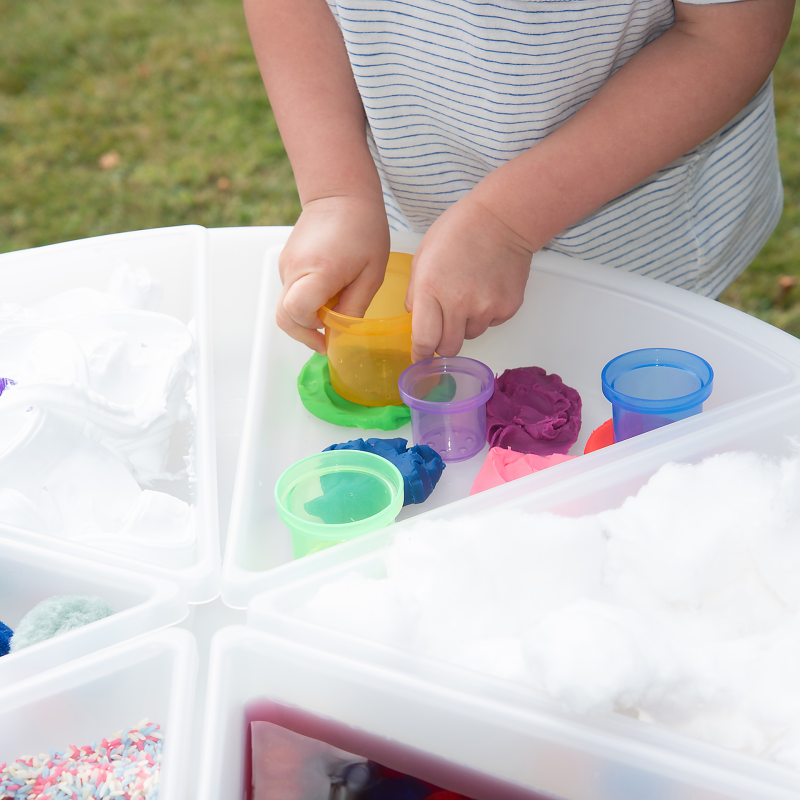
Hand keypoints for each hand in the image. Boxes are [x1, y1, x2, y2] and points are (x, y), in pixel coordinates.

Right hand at [277, 195, 389, 352]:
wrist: (340, 194)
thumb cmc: (362, 227)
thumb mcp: (371, 273)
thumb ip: (355, 307)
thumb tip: (341, 334)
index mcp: (318, 271)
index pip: (295, 313)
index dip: (310, 331)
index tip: (328, 337)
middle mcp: (294, 269)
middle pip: (284, 316)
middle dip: (304, 333)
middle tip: (326, 338)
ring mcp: (285, 265)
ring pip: (287, 305)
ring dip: (307, 316)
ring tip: (334, 307)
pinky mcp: (285, 262)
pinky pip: (291, 292)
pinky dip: (305, 301)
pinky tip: (328, 292)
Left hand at [405, 193, 533, 361]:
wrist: (503, 219)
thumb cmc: (460, 230)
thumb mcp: (423, 256)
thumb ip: (415, 292)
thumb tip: (415, 318)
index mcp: (431, 289)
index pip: (423, 340)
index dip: (419, 353)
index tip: (419, 357)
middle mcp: (458, 304)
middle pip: (448, 348)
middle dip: (441, 344)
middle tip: (442, 328)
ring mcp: (486, 308)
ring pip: (470, 336)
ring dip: (464, 326)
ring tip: (467, 295)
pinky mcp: (507, 308)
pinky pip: (490, 324)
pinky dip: (485, 315)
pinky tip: (485, 289)